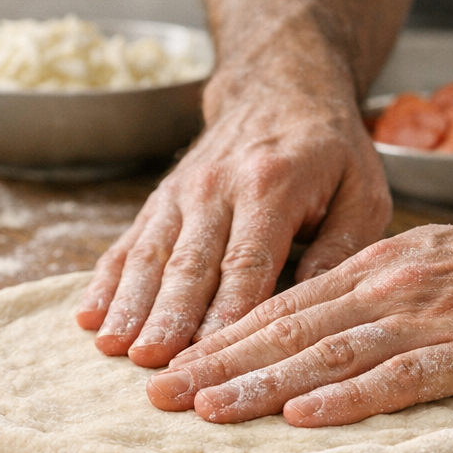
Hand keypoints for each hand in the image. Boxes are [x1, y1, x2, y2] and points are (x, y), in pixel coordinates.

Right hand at [74, 94, 391, 366]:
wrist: (280, 89)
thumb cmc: (330, 150)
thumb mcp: (363, 190)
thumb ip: (345, 247)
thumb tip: (317, 306)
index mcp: (273, 186)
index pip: (247, 261)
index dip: (226, 311)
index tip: (211, 354)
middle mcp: (219, 187)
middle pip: (190, 263)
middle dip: (167, 316)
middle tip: (149, 362)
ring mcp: (183, 192)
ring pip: (151, 254)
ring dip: (130, 303)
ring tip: (112, 348)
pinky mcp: (162, 199)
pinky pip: (130, 241)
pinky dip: (106, 280)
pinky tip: (88, 316)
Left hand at [144, 206, 452, 426]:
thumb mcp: (432, 264)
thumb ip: (378, 292)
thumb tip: (323, 328)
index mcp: (375, 268)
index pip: (283, 306)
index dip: (223, 338)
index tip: (173, 364)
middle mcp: (388, 288)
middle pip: (288, 329)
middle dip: (217, 363)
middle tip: (158, 393)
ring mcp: (427, 319)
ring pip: (327, 353)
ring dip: (261, 384)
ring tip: (206, 410)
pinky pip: (398, 377)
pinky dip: (347, 398)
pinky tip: (304, 415)